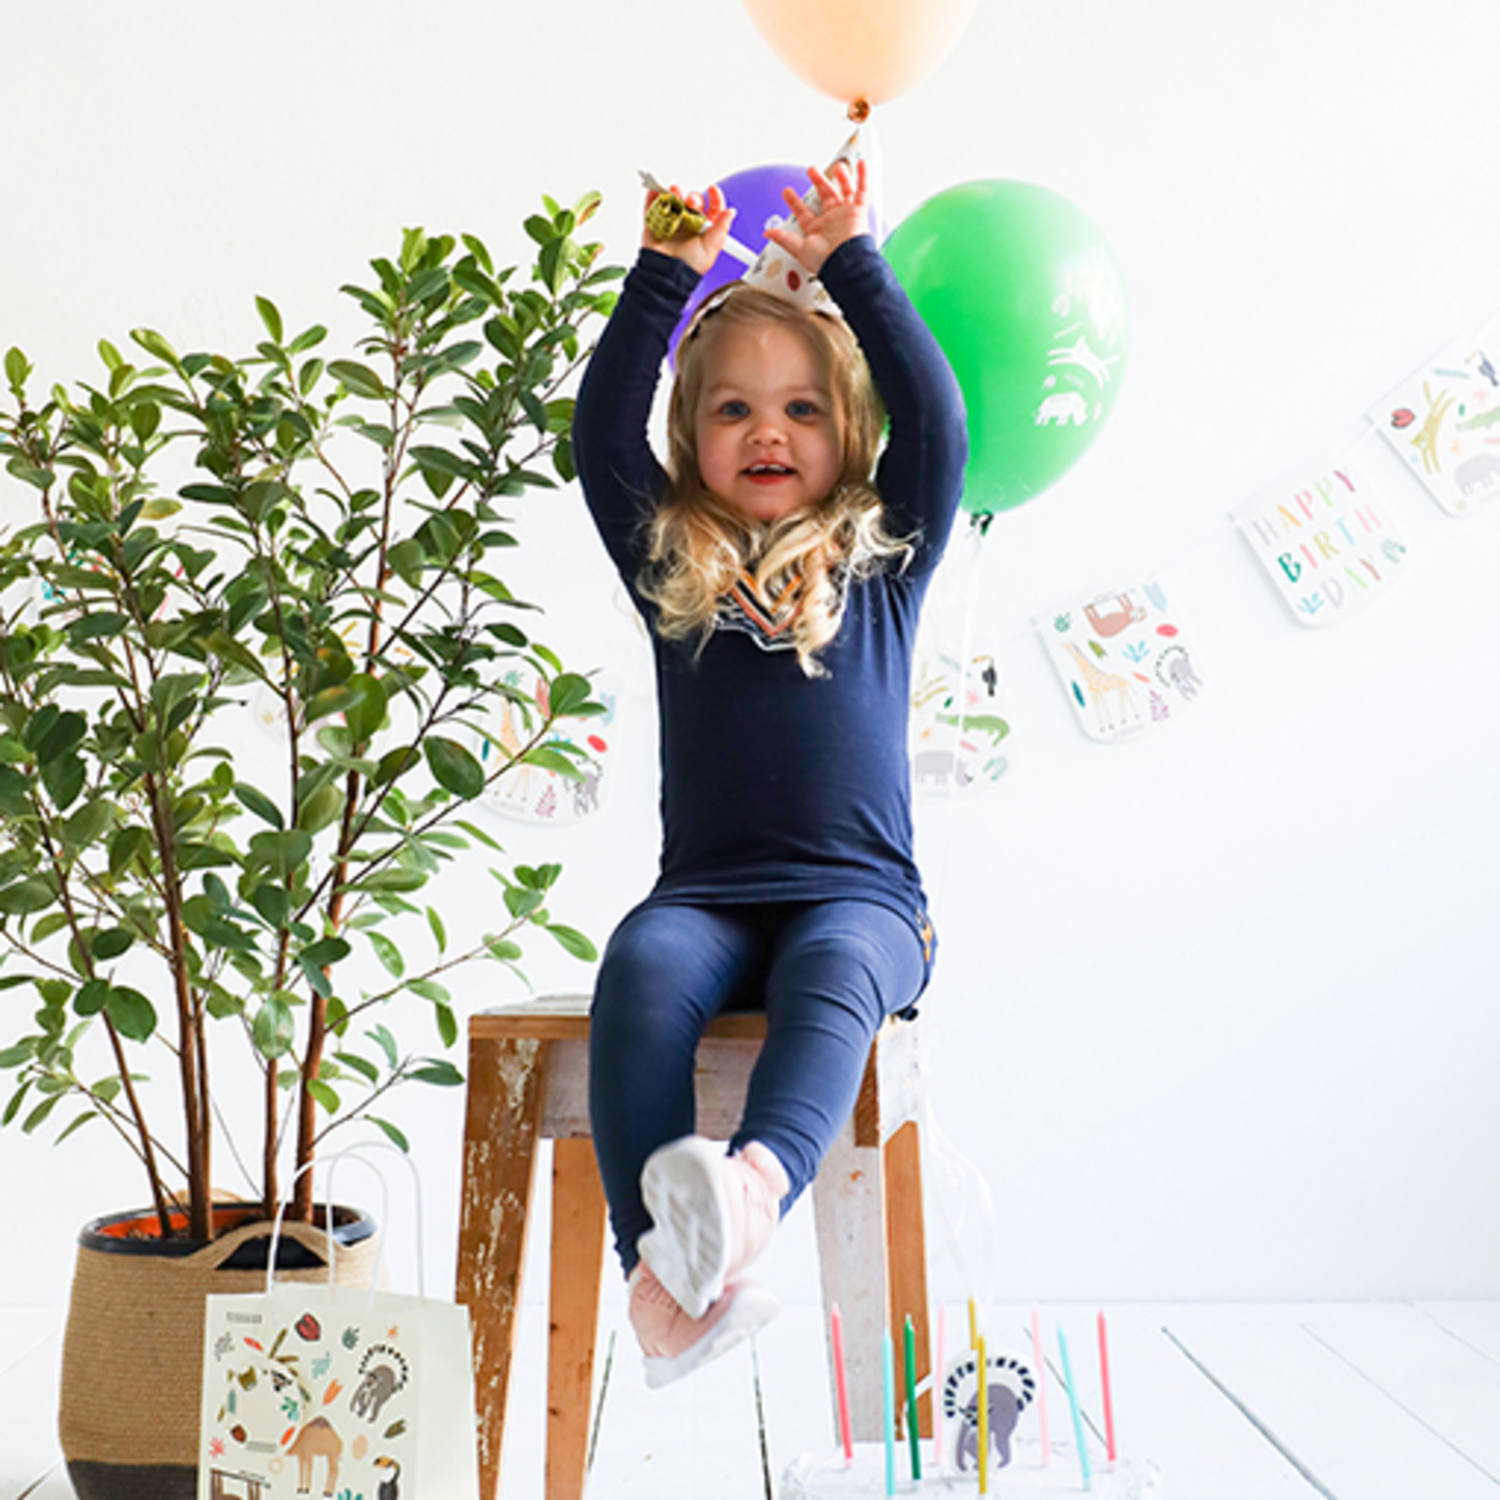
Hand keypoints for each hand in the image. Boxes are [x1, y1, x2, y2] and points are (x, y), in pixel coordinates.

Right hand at [642, 182, 735, 276]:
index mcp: (704, 230)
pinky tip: (656, 191)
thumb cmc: (690, 267)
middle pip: (693, 201)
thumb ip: (721, 228)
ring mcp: (671, 223)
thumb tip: (731, 212)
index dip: (714, 197)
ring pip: (674, 200)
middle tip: (691, 203)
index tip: (712, 189)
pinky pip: (652, 206)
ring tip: (674, 194)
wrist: (667, 274)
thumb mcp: (711, 248)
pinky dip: (653, 196)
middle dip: (694, 197)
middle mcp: (689, 225)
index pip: (712, 209)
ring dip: (675, 193)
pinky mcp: (654, 224)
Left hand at [764, 159, 868, 275]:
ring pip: (844, 191)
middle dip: (818, 182)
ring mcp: (846, 214)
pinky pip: (862, 190)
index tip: (786, 191)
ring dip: (840, 177)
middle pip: (825, 196)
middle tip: (811, 170)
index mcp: (817, 230)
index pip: (803, 212)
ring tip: (836, 166)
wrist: (844, 261)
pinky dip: (863, 176)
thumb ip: (784, 238)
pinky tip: (861, 164)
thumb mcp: (798, 248)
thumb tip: (767, 233)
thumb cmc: (824, 259)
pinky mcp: (859, 211)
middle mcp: (832, 220)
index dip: (794, 202)